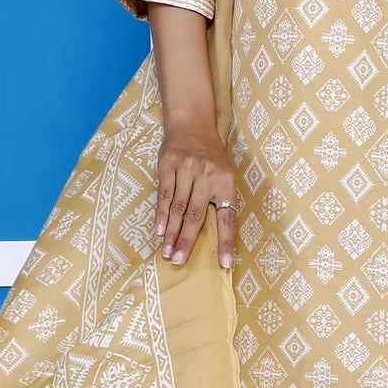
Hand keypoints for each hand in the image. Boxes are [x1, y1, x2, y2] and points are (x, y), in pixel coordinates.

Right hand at [156, 122, 236, 269]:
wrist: (192, 125)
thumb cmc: (211, 157)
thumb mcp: (224, 175)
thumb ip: (220, 200)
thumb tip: (216, 236)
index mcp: (226, 182)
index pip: (228, 217)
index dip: (226, 241)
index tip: (225, 263)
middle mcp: (208, 175)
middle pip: (196, 216)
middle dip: (187, 241)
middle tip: (179, 261)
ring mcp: (186, 169)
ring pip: (178, 208)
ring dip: (171, 233)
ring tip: (167, 252)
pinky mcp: (168, 165)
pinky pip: (164, 195)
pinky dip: (161, 215)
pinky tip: (159, 231)